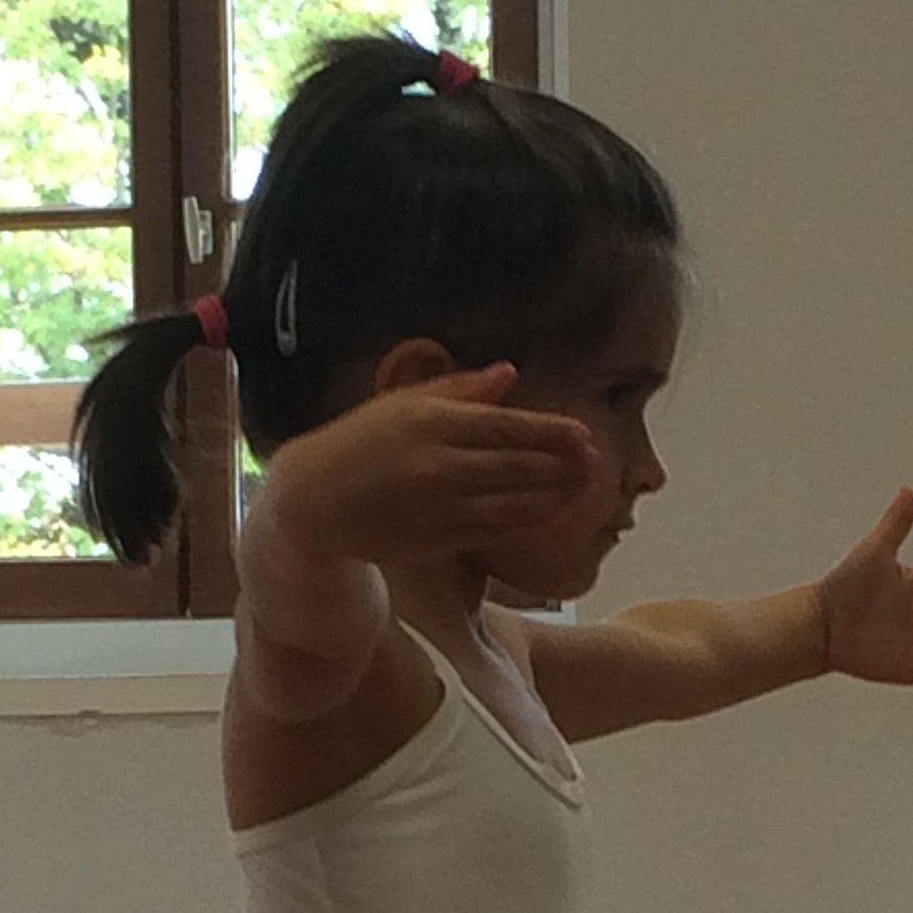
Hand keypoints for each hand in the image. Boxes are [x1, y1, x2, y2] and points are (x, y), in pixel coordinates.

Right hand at [261, 367, 601, 565]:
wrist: (315, 503)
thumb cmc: (358, 444)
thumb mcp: (400, 403)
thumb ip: (458, 389)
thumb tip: (508, 374)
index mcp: (432, 421)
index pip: (508, 426)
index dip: (553, 432)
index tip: (584, 433)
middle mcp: (441, 463)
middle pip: (520, 465)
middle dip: (565, 465)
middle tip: (597, 462)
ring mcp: (443, 505)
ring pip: (516, 501)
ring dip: (555, 495)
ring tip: (584, 489)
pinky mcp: (440, 538)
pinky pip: (498, 530)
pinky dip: (529, 522)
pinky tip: (551, 515)